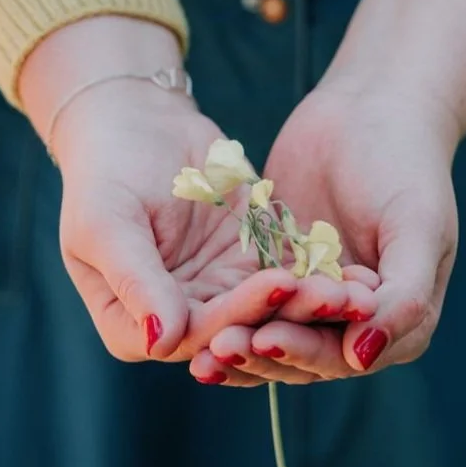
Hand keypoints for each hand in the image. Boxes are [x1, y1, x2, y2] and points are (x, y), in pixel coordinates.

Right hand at [20, 17, 377, 363]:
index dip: (235, 318)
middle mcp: (184, 320)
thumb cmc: (106, 171)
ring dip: (316, 302)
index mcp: (136, 326)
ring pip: (275, 309)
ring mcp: (222, 295)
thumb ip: (134, 281)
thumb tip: (163, 342)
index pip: (192, 336)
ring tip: (359, 291)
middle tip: (338, 299)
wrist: (139, 123)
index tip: (275, 287)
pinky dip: (323, 275)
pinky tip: (359, 272)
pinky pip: (292, 275)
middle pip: (242, 329)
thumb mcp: (106, 223)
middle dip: (291, 315)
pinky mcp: (254, 267)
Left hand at [187, 82, 458, 383]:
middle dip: (263, 352)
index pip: (347, 355)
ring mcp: (317, 301)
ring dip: (240, 342)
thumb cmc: (405, 164)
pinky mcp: (282, 275)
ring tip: (199, 346)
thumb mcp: (419, 227)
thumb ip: (405, 295)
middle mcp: (359, 323)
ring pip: (274, 334)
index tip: (265, 337)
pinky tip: (193, 316)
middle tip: (219, 345)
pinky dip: (227, 312)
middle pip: (305, 355)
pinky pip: (251, 301)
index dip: (306, 352)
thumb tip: (364, 356)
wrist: (370, 108)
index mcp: (400, 323)